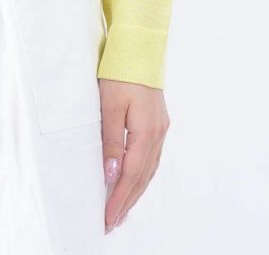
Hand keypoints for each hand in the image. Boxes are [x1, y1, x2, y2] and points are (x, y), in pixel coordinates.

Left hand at [99, 78, 169, 233]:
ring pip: (149, 169)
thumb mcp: (109, 105)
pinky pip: (151, 157)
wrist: (138, 47)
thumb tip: (111, 174)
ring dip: (135, 190)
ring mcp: (161, 128)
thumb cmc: (119, 72)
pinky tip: (134, 180)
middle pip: (142, 176)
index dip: (119, 198)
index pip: (131, 174)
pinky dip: (141, 174)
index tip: (108, 217)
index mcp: (146, 131)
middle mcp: (158, 133)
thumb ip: (110, 141)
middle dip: (127, 201)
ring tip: (121, 209)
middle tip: (112, 221)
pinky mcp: (158, 122)